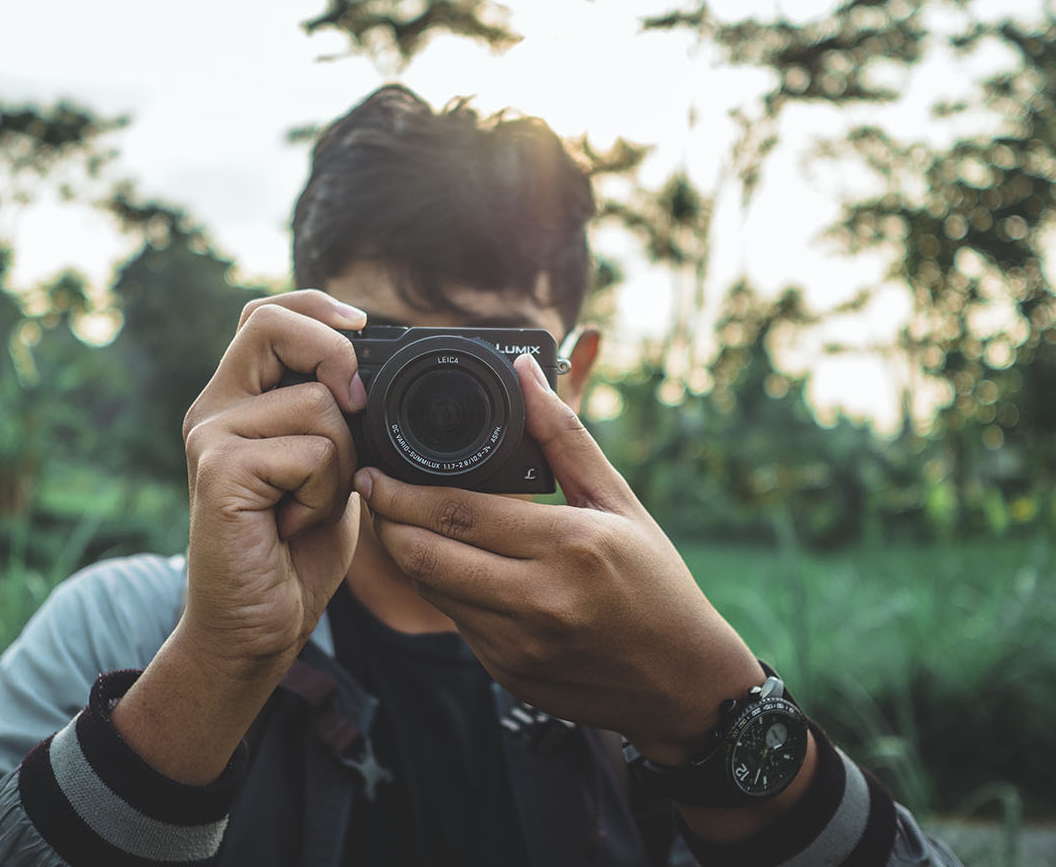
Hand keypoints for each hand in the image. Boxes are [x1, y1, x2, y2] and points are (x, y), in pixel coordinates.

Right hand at [178, 290, 368, 673]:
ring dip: (342, 463)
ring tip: (309, 505)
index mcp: (237, 401)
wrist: (256, 627)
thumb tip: (372, 372)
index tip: (363, 324)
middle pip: (272, 325)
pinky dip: (324, 494)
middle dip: (335, 357)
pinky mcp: (220, 470)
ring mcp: (211, 436)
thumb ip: (335, 418)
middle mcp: (214, 409)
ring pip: (318, 403)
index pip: (264, 315)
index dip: (314, 306)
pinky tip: (293, 524)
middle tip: (356, 411)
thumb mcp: (326, 468)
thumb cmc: (294, 552)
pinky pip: (312, 451)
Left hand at [356, 352, 762, 763]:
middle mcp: (540, 600)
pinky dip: (440, 589)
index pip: (459, 513)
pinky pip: (455, 622)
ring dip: (406, 554)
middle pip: (426, 556)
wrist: (682, 684)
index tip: (375, 471)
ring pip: (431, 591)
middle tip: (372, 491)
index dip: (402, 492)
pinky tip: (444, 563)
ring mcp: (519, 645)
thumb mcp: (619, 501)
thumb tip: (525, 372)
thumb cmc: (656, 584)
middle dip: (387, 521)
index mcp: (570, 546)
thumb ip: (563, 435)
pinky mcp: (508, 673)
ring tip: (398, 521)